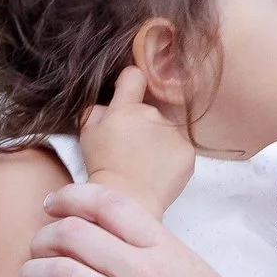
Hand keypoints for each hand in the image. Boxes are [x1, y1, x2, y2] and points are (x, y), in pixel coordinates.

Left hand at [20, 181, 276, 276]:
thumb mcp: (200, 275)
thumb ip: (162, 256)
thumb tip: (130, 248)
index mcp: (167, 249)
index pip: (109, 202)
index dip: (71, 197)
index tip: (54, 205)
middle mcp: (144, 270)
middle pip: (72, 232)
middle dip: (43, 238)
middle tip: (37, 252)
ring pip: (56, 272)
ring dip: (31, 276)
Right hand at [80, 67, 194, 215]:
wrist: (126, 200)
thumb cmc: (102, 168)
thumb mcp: (87, 134)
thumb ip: (98, 110)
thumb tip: (111, 103)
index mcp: (125, 109)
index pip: (134, 76)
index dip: (131, 82)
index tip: (130, 91)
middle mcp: (152, 115)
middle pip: (150, 110)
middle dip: (142, 124)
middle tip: (131, 150)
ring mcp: (172, 133)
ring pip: (166, 130)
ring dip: (158, 142)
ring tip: (145, 164)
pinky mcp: (188, 151)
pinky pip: (180, 148)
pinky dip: (172, 158)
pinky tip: (158, 171)